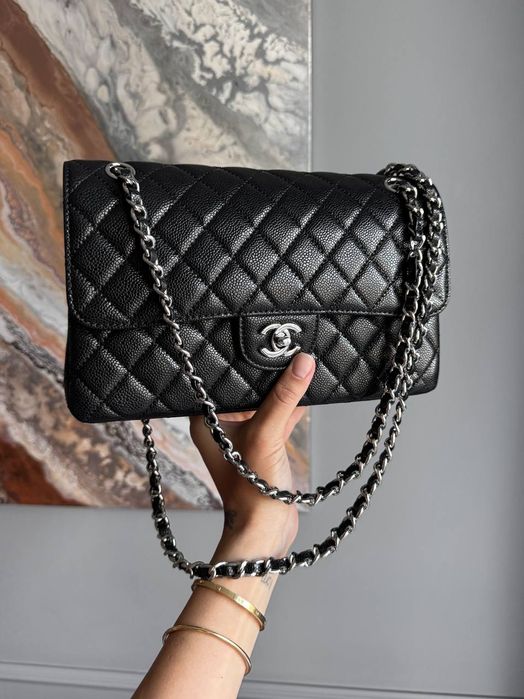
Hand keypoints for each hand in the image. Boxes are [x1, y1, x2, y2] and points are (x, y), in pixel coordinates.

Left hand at [189, 351, 315, 557]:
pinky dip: (293, 405)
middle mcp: (222, 426)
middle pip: (245, 389)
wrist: (266, 530)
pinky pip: (279, 416)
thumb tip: (302, 363)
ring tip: (298, 360)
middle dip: (264, 372)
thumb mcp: (266, 434)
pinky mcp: (265, 445)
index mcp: (206, 421)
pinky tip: (308, 388)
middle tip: (280, 343)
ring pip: (265, 402)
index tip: (252, 339)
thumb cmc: (250, 489)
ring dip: (282, 388)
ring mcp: (245, 436)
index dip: (235, 361)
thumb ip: (284, 397)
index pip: (219, 381)